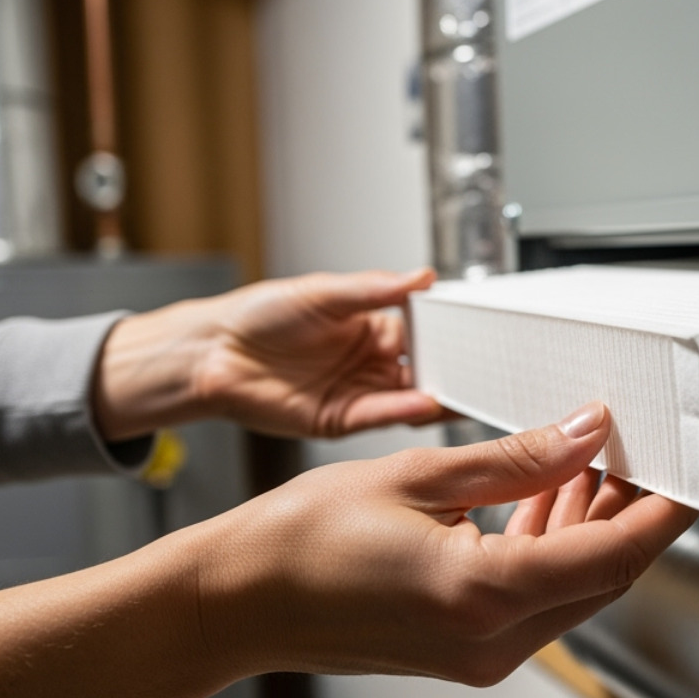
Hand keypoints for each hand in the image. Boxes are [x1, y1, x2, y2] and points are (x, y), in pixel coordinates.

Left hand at [93, 269, 443, 440]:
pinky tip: (425, 402)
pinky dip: (405, 411)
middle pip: (427, 368)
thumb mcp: (323, 292)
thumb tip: (421, 277)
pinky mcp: (342, 420)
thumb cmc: (260, 315)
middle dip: (455, 369)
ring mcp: (360, 392)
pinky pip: (381, 416)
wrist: (213, 353)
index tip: (477, 331)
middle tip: (485, 367)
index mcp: (374, 325)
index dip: (451, 332)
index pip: (426, 331)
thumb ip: (375, 289)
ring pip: (412, 398)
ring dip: (438, 395)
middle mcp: (372, 361)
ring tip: (465, 390)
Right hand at [185, 401, 697, 685]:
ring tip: (587, 458)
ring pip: (571, 587)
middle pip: (602, 575)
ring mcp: (480, 655)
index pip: (613, 556)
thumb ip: (517, 458)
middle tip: (638, 448)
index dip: (663, 512)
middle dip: (631, 511)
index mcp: (484, 595)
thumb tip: (586, 430)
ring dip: (589, 526)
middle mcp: (491, 640)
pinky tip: (544, 497)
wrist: (240, 603)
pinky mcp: (466, 651)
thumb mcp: (419, 476)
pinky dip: (550, 549)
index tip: (691, 474)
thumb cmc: (300, 543)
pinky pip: (534, 599)